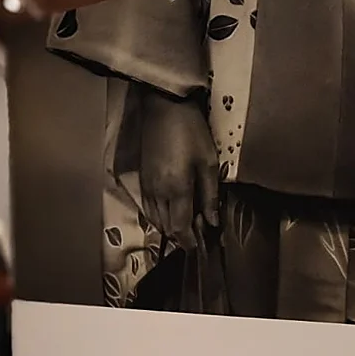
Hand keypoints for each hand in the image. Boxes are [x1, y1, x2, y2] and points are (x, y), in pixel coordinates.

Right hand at [131, 86, 219, 249]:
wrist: (164, 109)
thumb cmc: (191, 132)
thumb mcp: (209, 162)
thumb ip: (210, 195)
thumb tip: (212, 221)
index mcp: (177, 189)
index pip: (181, 227)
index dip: (190, 241)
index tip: (199, 246)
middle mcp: (158, 193)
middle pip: (166, 227)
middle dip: (180, 236)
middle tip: (196, 234)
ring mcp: (147, 187)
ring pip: (155, 220)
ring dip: (168, 227)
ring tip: (184, 225)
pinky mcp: (141, 180)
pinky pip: (147, 208)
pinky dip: (158, 217)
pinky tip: (169, 212)